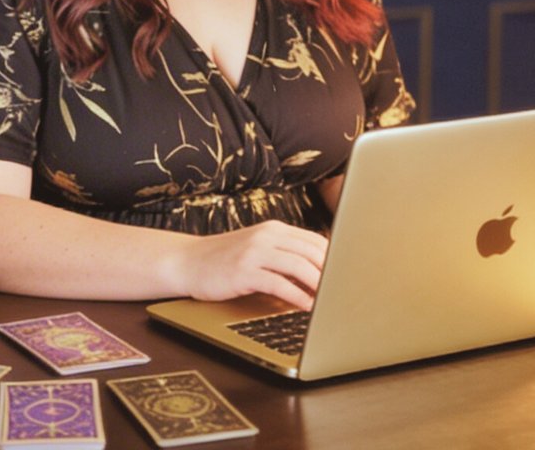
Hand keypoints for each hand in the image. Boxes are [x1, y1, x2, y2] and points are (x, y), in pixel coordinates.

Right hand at [167, 220, 327, 311]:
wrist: (187, 262)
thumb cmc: (225, 260)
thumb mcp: (258, 249)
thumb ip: (285, 255)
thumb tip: (320, 273)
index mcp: (274, 229)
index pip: (315, 241)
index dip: (335, 260)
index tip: (347, 277)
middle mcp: (266, 236)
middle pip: (312, 252)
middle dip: (331, 273)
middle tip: (343, 292)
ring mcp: (254, 252)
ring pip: (298, 265)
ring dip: (318, 285)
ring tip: (329, 301)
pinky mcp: (244, 271)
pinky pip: (279, 283)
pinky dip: (297, 296)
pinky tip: (306, 306)